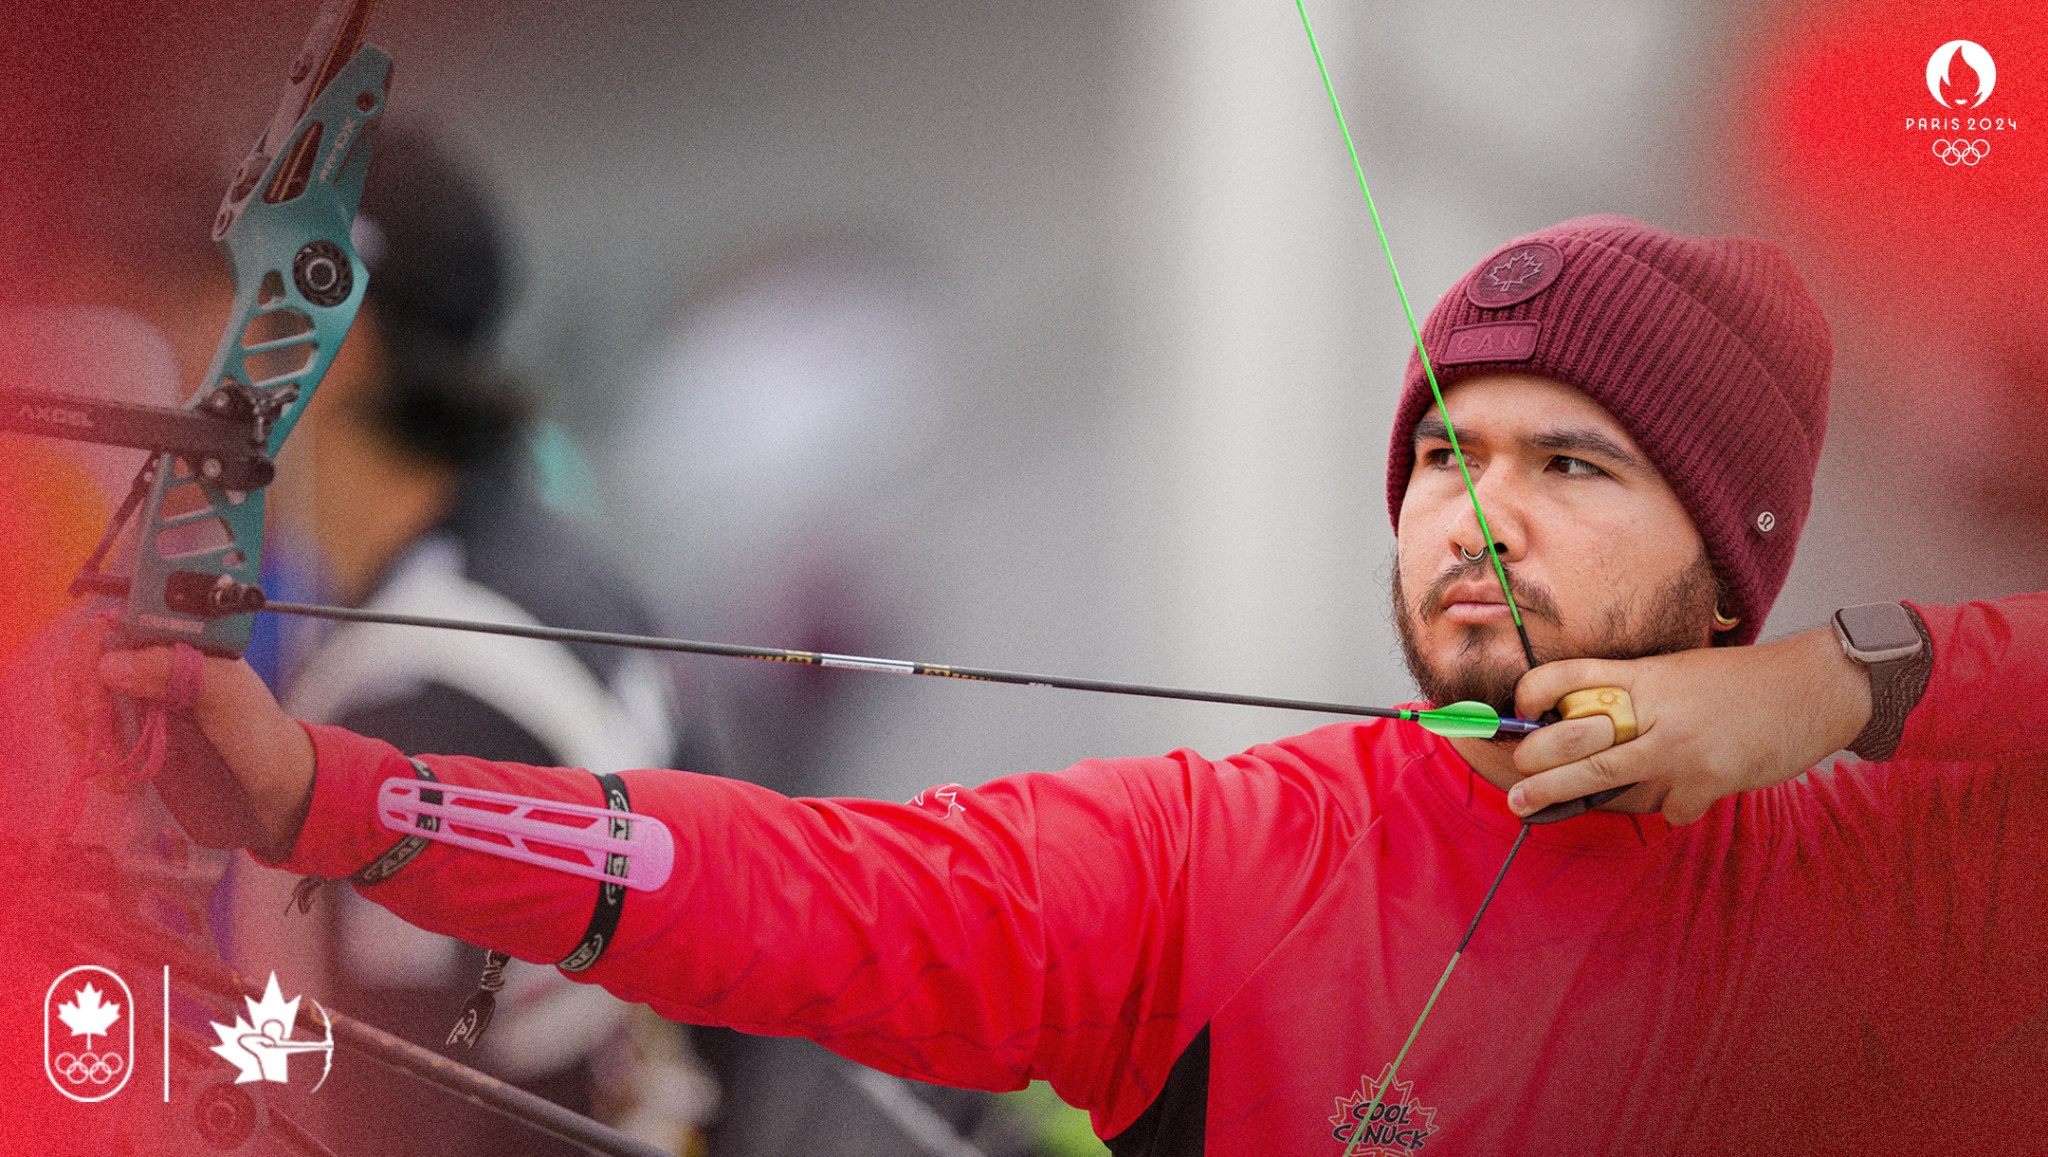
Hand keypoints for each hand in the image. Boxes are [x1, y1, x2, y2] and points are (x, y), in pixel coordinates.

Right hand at [56, 616, 316, 851]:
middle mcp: (153, 660)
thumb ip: (177, 671)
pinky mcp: (130, 727)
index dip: (95, 649)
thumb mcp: (227, 694)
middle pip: (87, 656)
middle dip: (84, 693)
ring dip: (83, 725)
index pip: (115, 622)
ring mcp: (138, 694)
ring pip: (80, 691)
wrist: (272, 783)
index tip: (98, 685)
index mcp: (180, 637)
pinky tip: (112, 769)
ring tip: (113, 759)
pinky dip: (88, 745)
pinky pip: (89, 725)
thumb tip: (111, 664)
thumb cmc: (258, 731)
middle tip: (97, 729)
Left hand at [1504, 628, 1872, 824]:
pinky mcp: (1707, 780)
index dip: (1535, 693)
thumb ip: (1639, 695)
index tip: (1519, 711)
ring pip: (1603, 778)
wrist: (1814, 688)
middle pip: (1575, 740)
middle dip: (1535, 765)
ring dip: (1564, 797)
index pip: (1571, 675)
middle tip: (1515, 785)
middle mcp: (1655, 709)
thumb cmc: (1745, 683)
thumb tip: (1591, 726)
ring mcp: (1679, 748)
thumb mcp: (1680, 673)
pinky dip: (1671, 807)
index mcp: (1645, 675)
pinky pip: (1668, 808)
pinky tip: (1685, 794)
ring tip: (1532, 808)